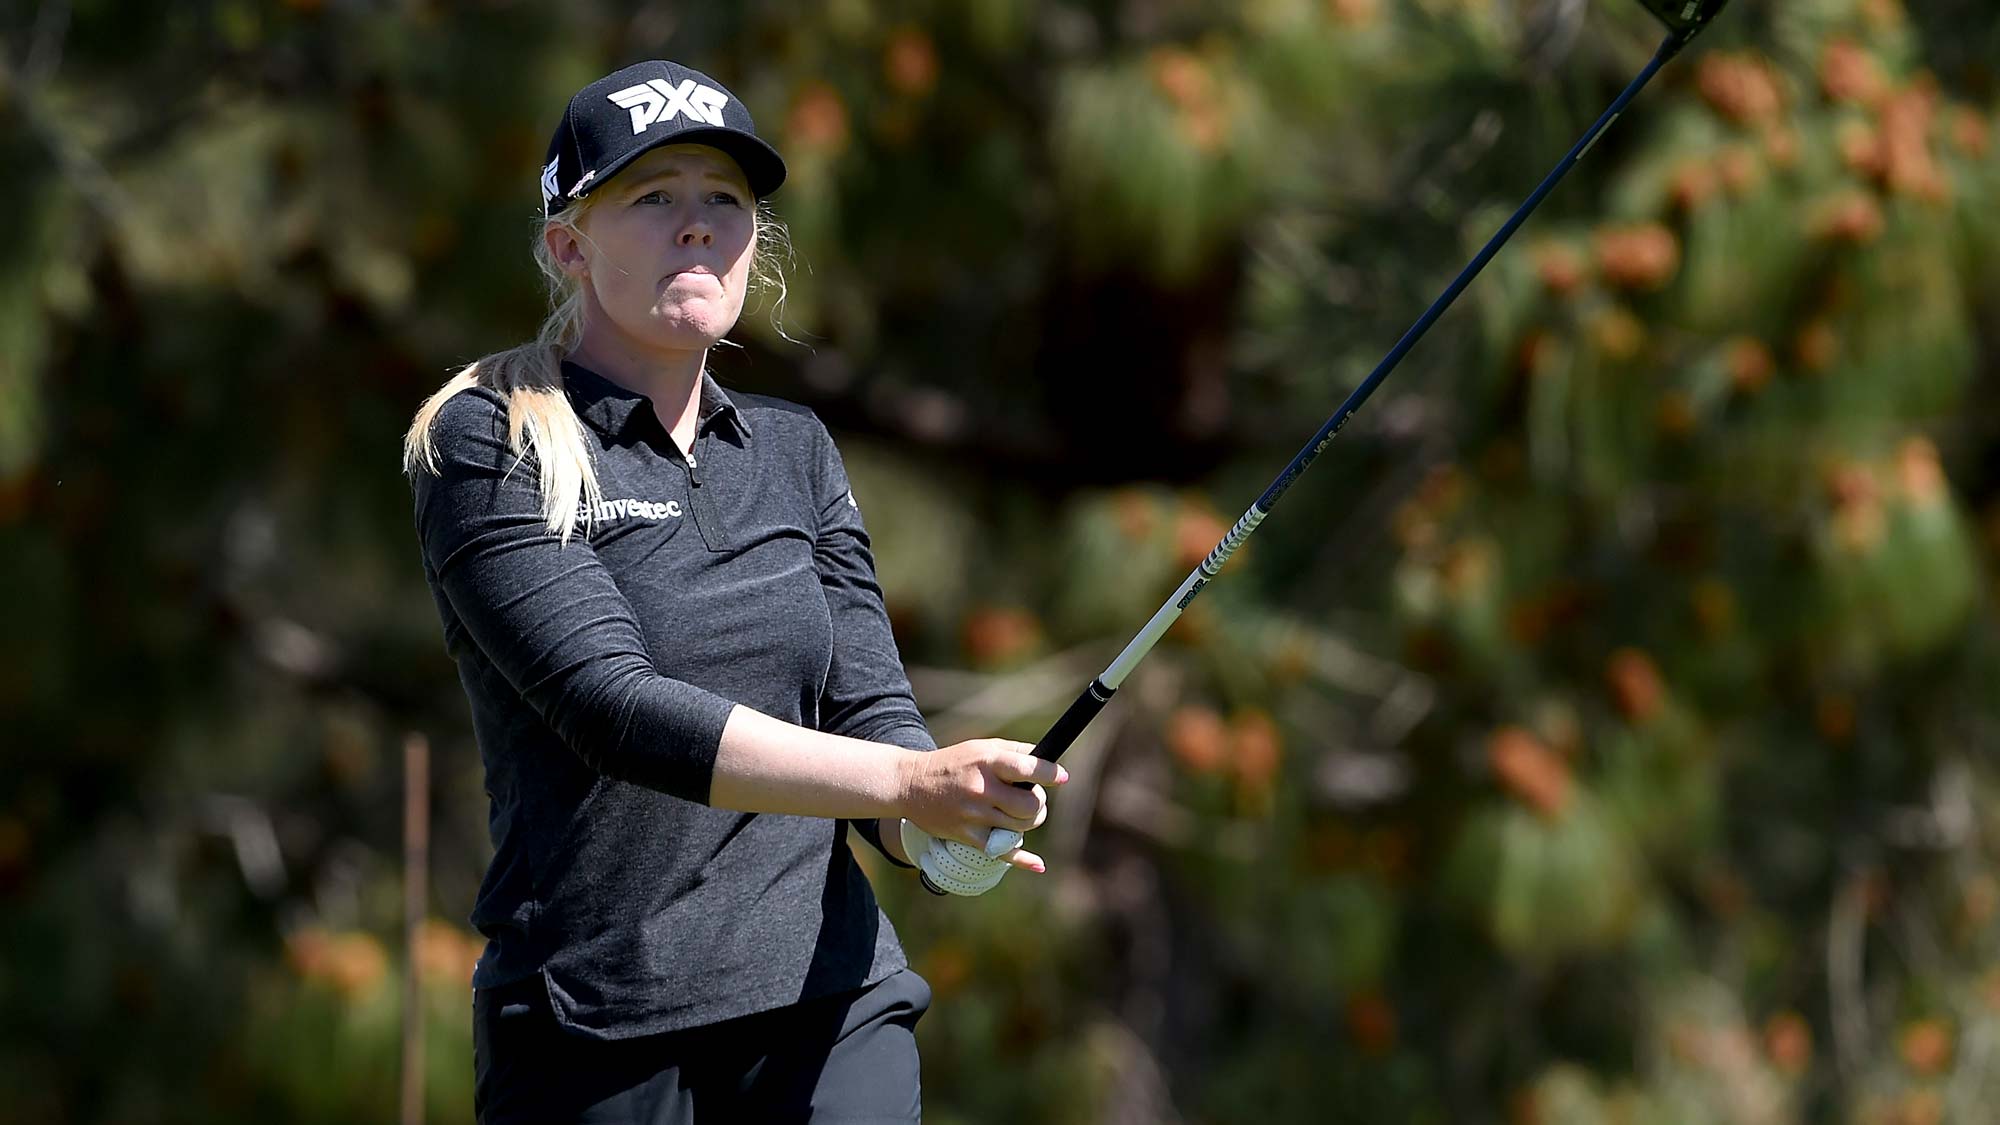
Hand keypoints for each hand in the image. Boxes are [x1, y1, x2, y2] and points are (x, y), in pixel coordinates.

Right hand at [896, 739, 1065, 874]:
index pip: (1027, 769)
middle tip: (1031, 798)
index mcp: (987, 762)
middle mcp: (982, 789)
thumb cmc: (953, 763)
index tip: (1061, 777)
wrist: (911, 784)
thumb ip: (1015, 752)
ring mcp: (974, 815)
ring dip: (1029, 821)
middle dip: (1038, 803)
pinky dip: (1023, 860)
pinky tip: (1038, 864)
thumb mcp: (981, 747)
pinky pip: (1001, 852)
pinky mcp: (967, 836)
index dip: (1050, 774)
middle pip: (1030, 805)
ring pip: (1021, 827)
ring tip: (1020, 813)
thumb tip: (1048, 761)